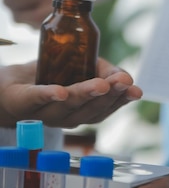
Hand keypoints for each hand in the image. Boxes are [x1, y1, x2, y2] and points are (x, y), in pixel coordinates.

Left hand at [0, 58, 141, 127]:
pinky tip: (61, 92)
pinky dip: (49, 95)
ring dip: (86, 94)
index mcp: (81, 112)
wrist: (6, 87)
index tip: (136, 90)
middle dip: (109, 95)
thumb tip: (125, 76)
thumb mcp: (81, 70)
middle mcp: (66, 117)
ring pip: (68, 106)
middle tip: (124, 82)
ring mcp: (44, 112)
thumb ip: (103, 72)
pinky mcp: (21, 101)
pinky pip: (36, 98)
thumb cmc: (47, 77)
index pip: (105, 109)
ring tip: (102, 84)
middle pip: (89, 110)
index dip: (122, 100)